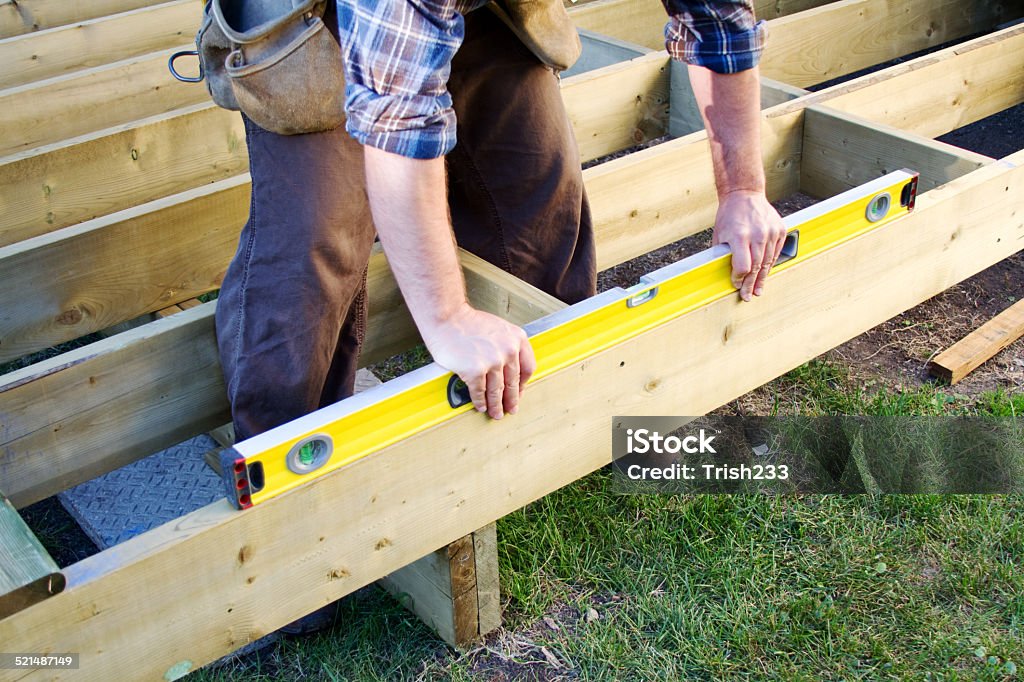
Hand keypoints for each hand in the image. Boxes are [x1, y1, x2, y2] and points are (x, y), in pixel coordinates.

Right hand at [422, 304, 535, 419]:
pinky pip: (479, 392)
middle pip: (513, 383)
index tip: (519, 392)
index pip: (528, 368)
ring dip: (496, 405)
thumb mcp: (499, 328)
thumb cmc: (468, 322)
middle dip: (512, 400)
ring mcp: (492, 361)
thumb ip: (507, 346)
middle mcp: (508, 350)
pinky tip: (480, 406)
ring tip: (496, 413)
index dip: (523, 384)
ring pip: (497, 390)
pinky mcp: (475, 371)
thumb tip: (508, 369)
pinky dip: (480, 401)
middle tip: (511, 409)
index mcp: (517, 338)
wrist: (447, 317)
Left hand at [712, 190, 787, 300]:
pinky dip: (770, 263)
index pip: (743, 266)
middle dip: (751, 284)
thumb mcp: (720, 235)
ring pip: (768, 262)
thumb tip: (724, 274)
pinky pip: (776, 252)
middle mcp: (758, 234)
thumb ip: (723, 254)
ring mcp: (771, 232)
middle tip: (748, 295)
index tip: (736, 283)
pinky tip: (765, 273)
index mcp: (740, 236)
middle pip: (757, 267)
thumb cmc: (729, 215)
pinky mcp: (780, 229)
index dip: (739, 278)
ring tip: (758, 289)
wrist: (744, 194)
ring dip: (762, 278)